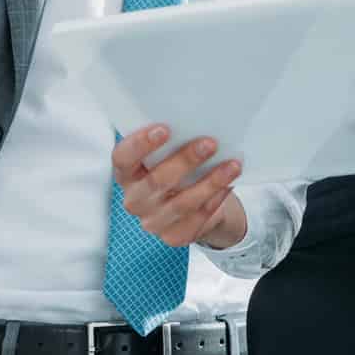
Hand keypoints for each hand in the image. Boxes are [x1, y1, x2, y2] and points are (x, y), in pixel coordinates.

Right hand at [112, 124, 247, 249]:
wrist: (193, 204)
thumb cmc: (177, 169)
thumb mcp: (168, 154)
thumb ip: (171, 141)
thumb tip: (196, 118)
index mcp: (126, 174)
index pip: (123, 158)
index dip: (140, 144)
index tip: (164, 129)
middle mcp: (134, 199)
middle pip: (156, 181)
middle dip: (185, 161)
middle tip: (210, 143)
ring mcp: (152, 221)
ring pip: (182, 203)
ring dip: (210, 182)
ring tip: (232, 166)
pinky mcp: (173, 236)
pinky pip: (196, 218)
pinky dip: (215, 200)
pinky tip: (228, 185)